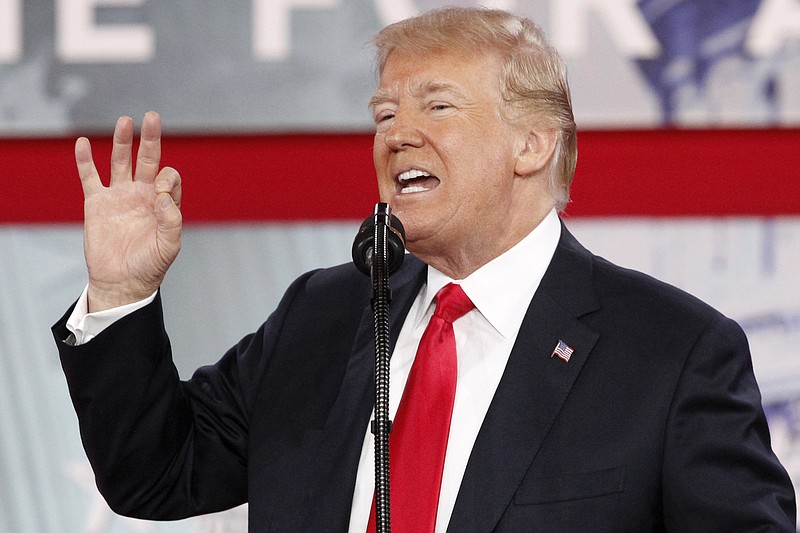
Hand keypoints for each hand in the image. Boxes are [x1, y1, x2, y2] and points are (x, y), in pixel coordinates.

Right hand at [77, 111, 181, 311]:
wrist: (121, 282)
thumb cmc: (150, 266)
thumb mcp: (169, 245)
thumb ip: (172, 219)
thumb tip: (164, 193)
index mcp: (164, 203)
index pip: (169, 177)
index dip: (167, 178)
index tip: (160, 192)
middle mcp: (142, 195)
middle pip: (148, 159)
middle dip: (150, 139)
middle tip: (152, 117)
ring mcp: (119, 196)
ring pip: (121, 161)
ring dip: (123, 141)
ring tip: (125, 121)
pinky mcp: (97, 203)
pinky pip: (90, 176)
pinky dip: (86, 160)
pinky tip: (84, 143)